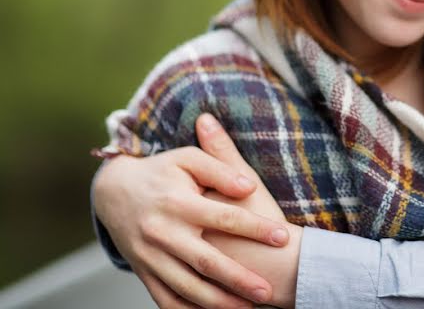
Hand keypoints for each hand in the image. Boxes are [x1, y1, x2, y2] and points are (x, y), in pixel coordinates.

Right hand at [93, 122, 289, 307]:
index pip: (225, 217)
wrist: (112, 192)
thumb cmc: (160, 171)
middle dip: (239, 279)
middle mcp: (164, 232)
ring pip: (187, 287)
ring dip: (218, 303)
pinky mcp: (143, 271)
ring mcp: (150, 256)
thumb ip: (219, 168)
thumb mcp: (188, 159)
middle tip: (268, 291)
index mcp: (179, 203)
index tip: (283, 237)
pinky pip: (165, 299)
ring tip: (249, 308)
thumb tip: (248, 185)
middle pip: (207, 262)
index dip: (255, 228)